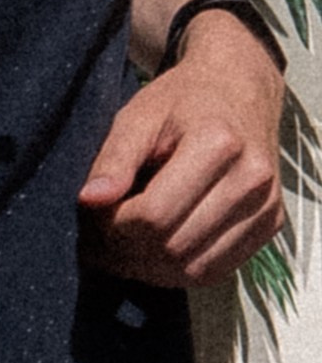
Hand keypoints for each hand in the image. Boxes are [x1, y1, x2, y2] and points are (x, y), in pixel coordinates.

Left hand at [79, 23, 284, 287]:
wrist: (240, 89)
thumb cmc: (182, 102)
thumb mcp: (138, 116)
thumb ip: (113, 159)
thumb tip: (90, 201)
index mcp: (219, 143)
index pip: (153, 215)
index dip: (112, 228)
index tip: (91, 220)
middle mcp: (252, 178)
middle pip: (173, 247)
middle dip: (125, 254)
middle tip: (95, 245)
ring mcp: (267, 205)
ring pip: (194, 270)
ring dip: (148, 271)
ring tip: (120, 251)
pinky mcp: (272, 224)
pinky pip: (216, 272)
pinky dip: (177, 273)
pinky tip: (153, 255)